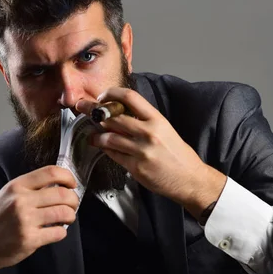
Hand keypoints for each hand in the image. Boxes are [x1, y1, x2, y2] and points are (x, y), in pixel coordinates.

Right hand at [0, 166, 78, 273]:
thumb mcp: (8, 195)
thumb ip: (30, 188)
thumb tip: (60, 185)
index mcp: (17, 186)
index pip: (51, 172)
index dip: (68, 177)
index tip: (72, 184)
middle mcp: (21, 200)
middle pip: (63, 194)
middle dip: (74, 200)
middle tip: (72, 206)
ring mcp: (25, 220)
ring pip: (64, 213)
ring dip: (70, 216)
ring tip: (66, 218)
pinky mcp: (29, 239)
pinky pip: (58, 233)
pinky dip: (61, 232)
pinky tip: (54, 232)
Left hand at [77, 89, 226, 217]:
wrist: (190, 179)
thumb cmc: (179, 156)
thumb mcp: (166, 131)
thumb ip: (145, 122)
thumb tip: (121, 115)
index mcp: (157, 120)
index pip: (130, 97)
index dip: (111, 94)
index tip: (102, 97)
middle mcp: (148, 133)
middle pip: (113, 117)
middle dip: (93, 111)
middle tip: (82, 108)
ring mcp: (141, 151)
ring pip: (109, 138)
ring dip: (97, 136)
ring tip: (92, 136)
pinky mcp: (136, 167)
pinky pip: (114, 155)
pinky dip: (106, 151)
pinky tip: (103, 149)